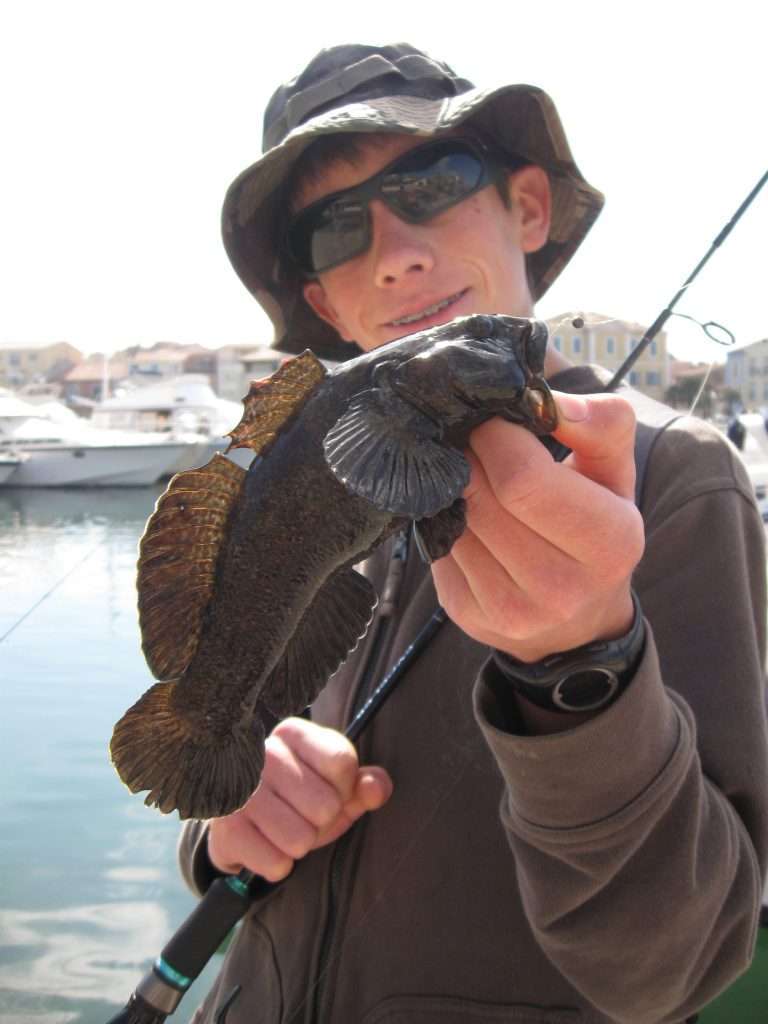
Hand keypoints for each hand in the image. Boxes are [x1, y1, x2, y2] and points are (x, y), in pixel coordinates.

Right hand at [207, 717, 392, 881]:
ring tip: (284, 830)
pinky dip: (279, 864)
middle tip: (302, 814)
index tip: (328, 788)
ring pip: (301, 839)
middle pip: (326, 805)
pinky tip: (266, 845)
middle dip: (322, 821)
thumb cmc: (299, 800)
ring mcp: (242, 791)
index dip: (344, 788)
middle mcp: (263, 754)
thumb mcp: (337, 788)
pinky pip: (277, 864)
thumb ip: (366, 785)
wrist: (241, 824)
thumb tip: (375, 788)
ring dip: (300, 845)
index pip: (342, 762)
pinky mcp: (227, 829)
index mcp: (293, 733)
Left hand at [431, 391, 643, 662]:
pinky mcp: (469, 616)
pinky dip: (445, 520)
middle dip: (471, 457)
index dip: (497, 437)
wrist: (580, 620)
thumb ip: (600, 423)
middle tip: (474, 442)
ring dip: (455, 488)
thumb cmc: (596, 525)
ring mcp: (511, 611)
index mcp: (610, 545)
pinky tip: (465, 514)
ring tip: (472, 476)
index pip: (523, 479)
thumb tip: (540, 397)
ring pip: (456, 519)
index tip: (495, 421)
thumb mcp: (615, 472)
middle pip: (482, 497)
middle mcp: (562, 589)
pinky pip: (438, 546)